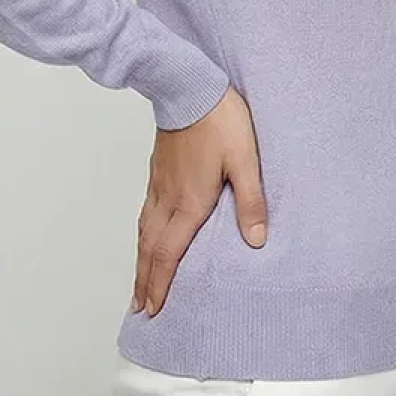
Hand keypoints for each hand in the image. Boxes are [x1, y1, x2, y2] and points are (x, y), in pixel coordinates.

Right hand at [131, 84, 266, 317]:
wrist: (188, 85)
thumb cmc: (220, 120)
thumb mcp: (246, 160)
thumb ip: (251, 201)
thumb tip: (256, 241)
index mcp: (190, 202)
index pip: (169, 254)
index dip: (160, 284)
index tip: (152, 309)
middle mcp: (169, 198)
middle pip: (150, 249)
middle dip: (145, 281)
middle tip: (139, 308)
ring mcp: (159, 183)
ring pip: (144, 230)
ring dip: (140, 260)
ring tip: (139, 281)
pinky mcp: (158, 168)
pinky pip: (145, 210)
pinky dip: (142, 233)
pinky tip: (146, 233)